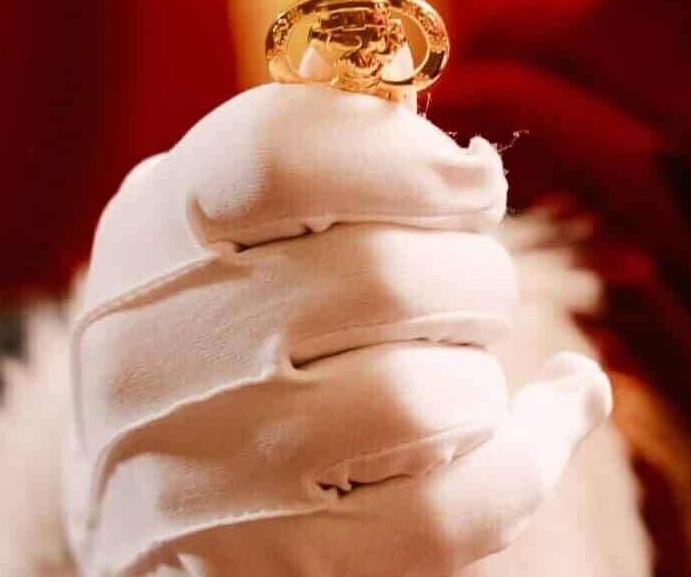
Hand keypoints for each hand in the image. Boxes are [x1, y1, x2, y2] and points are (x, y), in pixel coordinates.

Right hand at [65, 84, 610, 576]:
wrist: (150, 519)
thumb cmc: (231, 340)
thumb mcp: (233, 234)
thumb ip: (331, 173)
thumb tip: (478, 171)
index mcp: (152, 236)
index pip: (280, 154)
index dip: (410, 157)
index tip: (471, 182)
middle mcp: (156, 353)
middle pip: (385, 277)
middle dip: (476, 277)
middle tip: (470, 290)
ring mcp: (209, 478)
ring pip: (426, 399)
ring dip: (479, 378)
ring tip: (455, 375)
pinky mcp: (284, 570)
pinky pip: (455, 511)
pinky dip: (526, 458)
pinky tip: (540, 422)